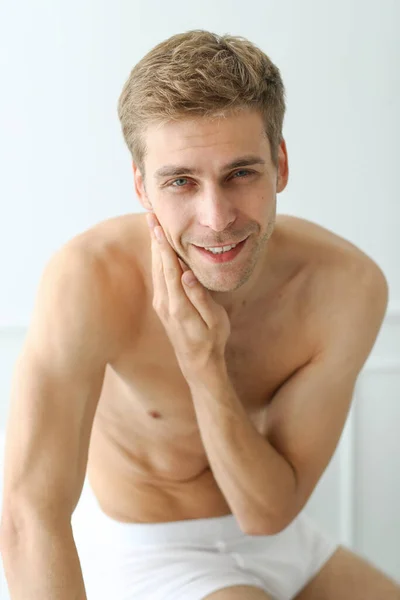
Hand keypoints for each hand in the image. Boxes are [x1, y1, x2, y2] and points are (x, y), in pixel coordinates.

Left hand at [146, 213, 230, 379]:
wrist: (197, 362)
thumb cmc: (212, 340)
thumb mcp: (214, 321)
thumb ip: (200, 298)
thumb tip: (187, 275)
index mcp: (178, 304)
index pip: (168, 269)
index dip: (162, 246)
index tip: (157, 226)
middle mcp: (165, 302)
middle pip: (158, 264)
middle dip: (154, 238)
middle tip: (150, 214)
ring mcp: (161, 303)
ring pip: (156, 268)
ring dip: (154, 246)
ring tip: (152, 224)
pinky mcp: (162, 304)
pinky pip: (158, 275)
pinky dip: (158, 258)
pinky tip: (158, 247)